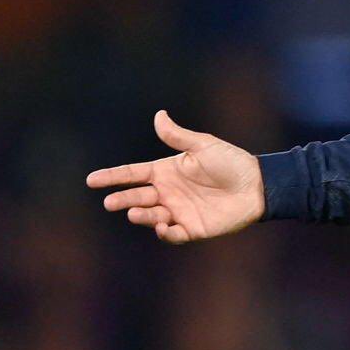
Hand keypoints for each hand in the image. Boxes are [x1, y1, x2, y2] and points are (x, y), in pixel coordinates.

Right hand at [86, 110, 263, 244]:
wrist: (258, 185)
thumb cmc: (231, 162)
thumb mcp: (203, 146)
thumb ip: (178, 136)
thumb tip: (159, 115)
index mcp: (166, 171)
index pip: (132, 174)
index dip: (112, 176)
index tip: (91, 179)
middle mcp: (168, 192)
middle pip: (137, 197)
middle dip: (122, 199)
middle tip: (110, 202)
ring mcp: (179, 211)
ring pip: (151, 216)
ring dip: (141, 216)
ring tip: (135, 212)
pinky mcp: (193, 228)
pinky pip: (173, 234)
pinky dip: (165, 233)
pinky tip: (162, 226)